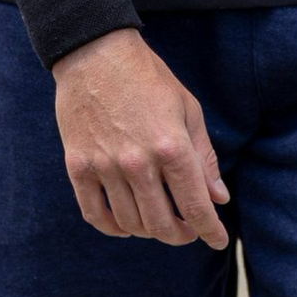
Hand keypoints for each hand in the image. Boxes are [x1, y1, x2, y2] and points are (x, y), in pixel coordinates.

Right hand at [53, 29, 229, 248]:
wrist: (97, 56)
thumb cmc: (150, 79)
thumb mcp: (188, 109)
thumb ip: (204, 156)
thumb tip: (218, 197)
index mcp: (172, 146)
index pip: (195, 204)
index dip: (209, 229)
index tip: (218, 240)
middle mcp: (138, 162)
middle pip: (162, 223)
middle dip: (181, 235)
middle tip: (189, 232)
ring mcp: (105, 168)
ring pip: (130, 223)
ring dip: (149, 231)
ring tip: (161, 223)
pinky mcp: (78, 169)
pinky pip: (95, 215)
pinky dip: (113, 228)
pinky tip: (126, 225)